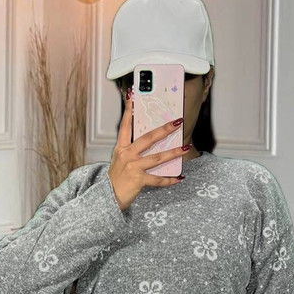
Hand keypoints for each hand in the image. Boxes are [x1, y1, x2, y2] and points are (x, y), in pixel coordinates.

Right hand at [107, 85, 187, 208]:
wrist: (107, 198)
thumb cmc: (116, 179)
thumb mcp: (119, 161)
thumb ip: (130, 151)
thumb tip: (148, 143)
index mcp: (121, 148)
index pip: (125, 126)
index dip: (128, 110)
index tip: (133, 95)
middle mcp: (127, 155)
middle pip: (148, 138)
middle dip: (164, 129)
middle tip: (177, 122)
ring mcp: (133, 167)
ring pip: (157, 157)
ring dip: (174, 152)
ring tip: (186, 148)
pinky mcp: (138, 180)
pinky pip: (158, 179)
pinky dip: (169, 180)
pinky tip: (179, 178)